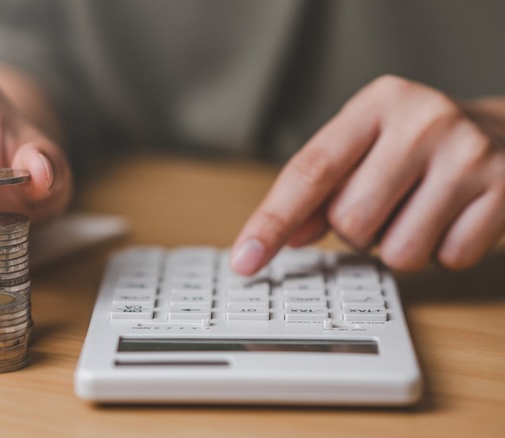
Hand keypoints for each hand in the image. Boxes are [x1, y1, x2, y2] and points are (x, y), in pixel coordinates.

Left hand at [231, 75, 504, 273]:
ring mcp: (468, 155)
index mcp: (377, 104)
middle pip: (350, 221)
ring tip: (420, 209)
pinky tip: (453, 216)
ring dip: (398, 245)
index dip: (272, 221)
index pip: (310, 171)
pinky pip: (445, 258)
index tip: (245, 259)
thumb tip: (285, 238)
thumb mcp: (366, 149)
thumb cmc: (419, 145)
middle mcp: (423, 121)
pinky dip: (442, 250)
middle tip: (385, 204)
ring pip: (397, 251)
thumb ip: (320, 190)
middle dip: (358, 230)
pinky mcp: (504, 191)